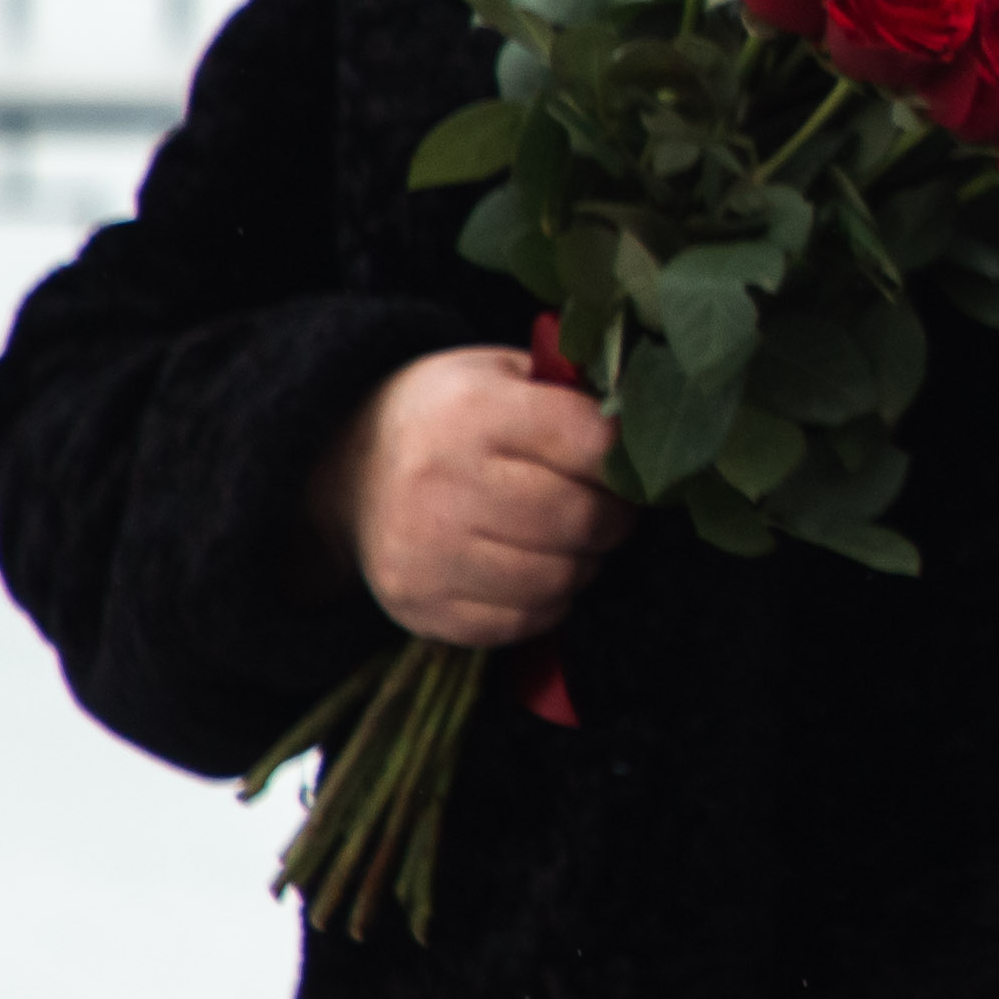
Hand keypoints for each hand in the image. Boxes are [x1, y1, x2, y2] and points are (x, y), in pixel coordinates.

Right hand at [312, 347, 630, 648]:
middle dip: (612, 518)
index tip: (620, 464)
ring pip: (558, 579)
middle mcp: (441, 482)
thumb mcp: (504, 375)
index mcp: (473, 411)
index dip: (623, 460)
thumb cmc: (452, 416)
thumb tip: (648, 437)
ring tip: (567, 540)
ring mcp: (425, 551)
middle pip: (580, 519)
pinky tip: (531, 571)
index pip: (593, 443)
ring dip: (582, 564)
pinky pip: (522, 622)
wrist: (349, 467)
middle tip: (605, 509)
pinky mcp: (419, 605)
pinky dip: (545, 603)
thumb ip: (573, 398)